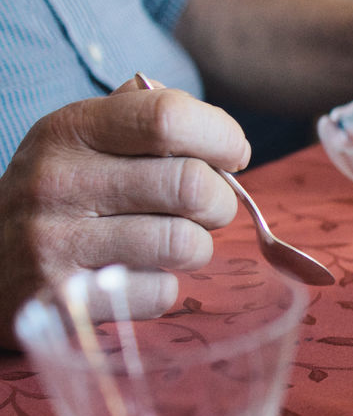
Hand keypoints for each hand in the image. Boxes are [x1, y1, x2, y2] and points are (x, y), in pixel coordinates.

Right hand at [0, 77, 247, 348]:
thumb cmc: (61, 194)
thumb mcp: (82, 138)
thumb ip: (144, 115)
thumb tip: (219, 132)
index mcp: (70, 129)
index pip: (168, 117)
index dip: (222, 137)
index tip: (232, 155)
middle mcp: (58, 180)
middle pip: (192, 185)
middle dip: (220, 201)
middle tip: (207, 209)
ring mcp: (56, 242)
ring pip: (186, 243)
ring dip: (198, 247)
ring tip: (174, 243)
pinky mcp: (65, 300)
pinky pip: (160, 293)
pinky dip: (164, 288)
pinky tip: (138, 277)